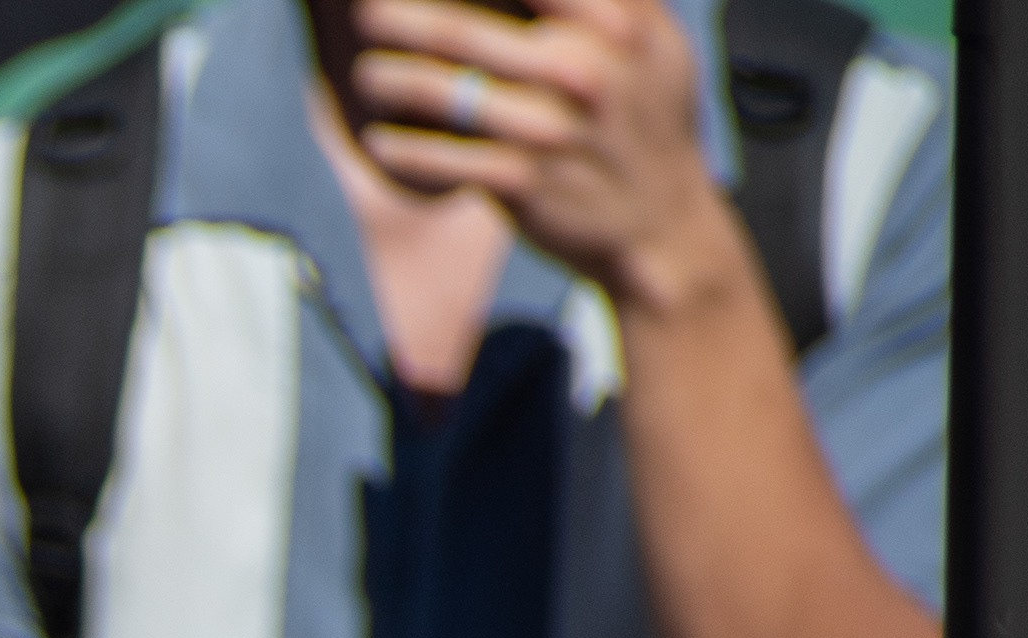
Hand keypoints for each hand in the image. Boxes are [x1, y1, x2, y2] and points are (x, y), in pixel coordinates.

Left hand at [349, 0, 751, 320]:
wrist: (662, 226)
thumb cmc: (646, 120)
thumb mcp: (656, 44)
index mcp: (614, 23)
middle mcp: (582, 70)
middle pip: (464, 32)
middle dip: (403, 20)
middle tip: (365, 13)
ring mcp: (551, 128)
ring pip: (446, 94)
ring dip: (393, 81)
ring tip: (366, 74)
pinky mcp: (525, 181)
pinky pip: (446, 159)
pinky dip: (406, 150)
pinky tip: (380, 141)